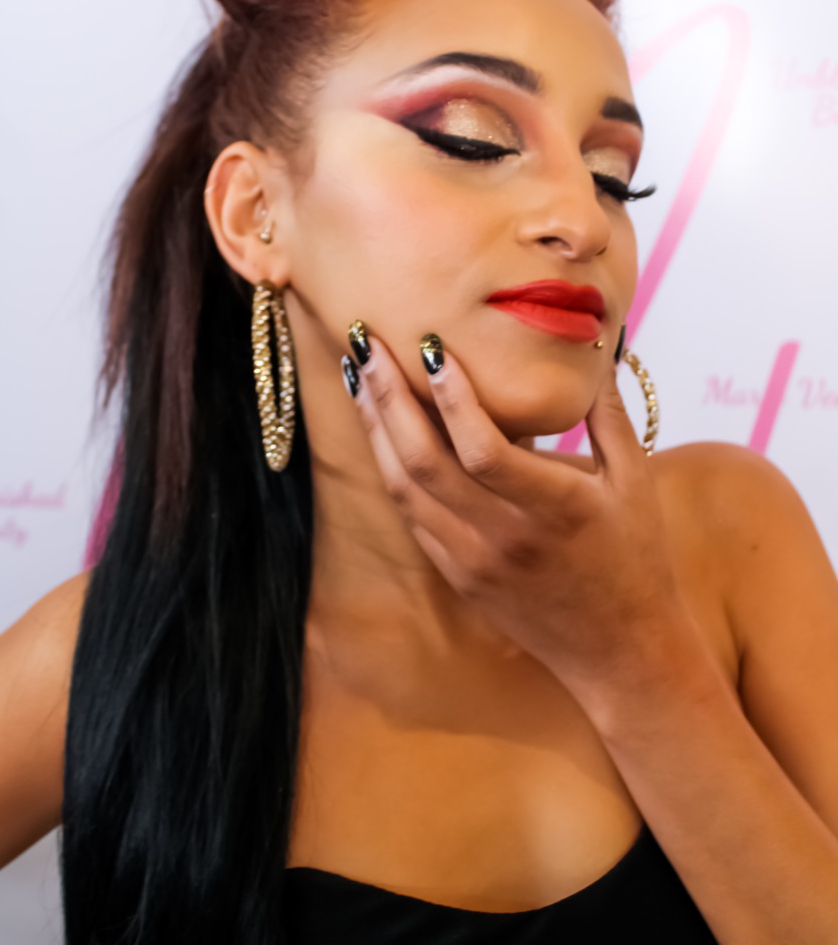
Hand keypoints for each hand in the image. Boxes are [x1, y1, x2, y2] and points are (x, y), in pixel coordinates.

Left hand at [345, 328, 690, 710]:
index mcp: (555, 508)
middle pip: (426, 464)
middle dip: (388, 399)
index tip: (430, 344)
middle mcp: (506, 537)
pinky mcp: (458, 577)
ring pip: (405, 490)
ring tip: (358, 376)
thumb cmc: (636, 557)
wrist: (621, 652)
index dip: (451, 397)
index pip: (485, 449)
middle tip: (365, 344)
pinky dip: (390, 467)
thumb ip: (607, 411)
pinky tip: (379, 428)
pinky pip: (411, 516)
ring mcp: (474, 562)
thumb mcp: (635, 480)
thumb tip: (597, 341)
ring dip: (376, 429)